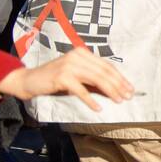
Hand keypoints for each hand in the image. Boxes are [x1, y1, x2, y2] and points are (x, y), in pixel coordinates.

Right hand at [0, 48, 134, 111]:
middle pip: (104, 72)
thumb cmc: (56, 79)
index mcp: (83, 53)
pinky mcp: (62, 77)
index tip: (130, 89)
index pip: (107, 66)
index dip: (120, 78)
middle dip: (119, 85)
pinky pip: (81, 90)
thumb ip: (94, 82)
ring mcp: (69, 65)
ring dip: (110, 91)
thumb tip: (116, 91)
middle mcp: (77, 56)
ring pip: (96, 79)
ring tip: (118, 101)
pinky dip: (90, 100)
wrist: (30, 80)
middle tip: (128, 96)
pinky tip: (98, 108)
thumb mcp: (78, 77)